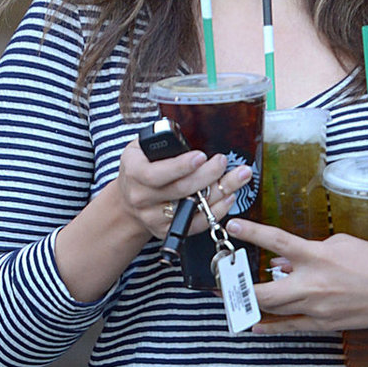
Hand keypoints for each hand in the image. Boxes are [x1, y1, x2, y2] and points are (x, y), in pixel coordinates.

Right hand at [118, 144, 253, 241]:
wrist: (128, 202)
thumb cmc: (140, 168)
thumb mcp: (140, 149)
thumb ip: (160, 142)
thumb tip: (189, 135)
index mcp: (134, 173)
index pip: (157, 173)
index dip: (181, 166)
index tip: (201, 156)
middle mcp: (142, 198)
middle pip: (180, 190)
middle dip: (208, 175)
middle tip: (224, 162)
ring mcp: (154, 217)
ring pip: (192, 207)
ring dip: (220, 192)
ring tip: (239, 176)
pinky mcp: (166, 231)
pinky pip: (196, 224)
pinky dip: (216, 211)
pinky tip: (228, 197)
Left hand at [227, 219, 367, 335]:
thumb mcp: (343, 244)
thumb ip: (309, 252)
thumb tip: (283, 263)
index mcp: (318, 256)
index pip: (277, 242)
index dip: (252, 232)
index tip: (232, 226)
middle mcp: (312, 284)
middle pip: (263, 290)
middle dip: (238, 287)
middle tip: (222, 281)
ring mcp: (316, 308)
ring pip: (272, 311)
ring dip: (250, 306)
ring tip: (233, 301)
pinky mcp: (323, 325)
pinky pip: (289, 328)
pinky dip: (270, 326)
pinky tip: (254, 325)